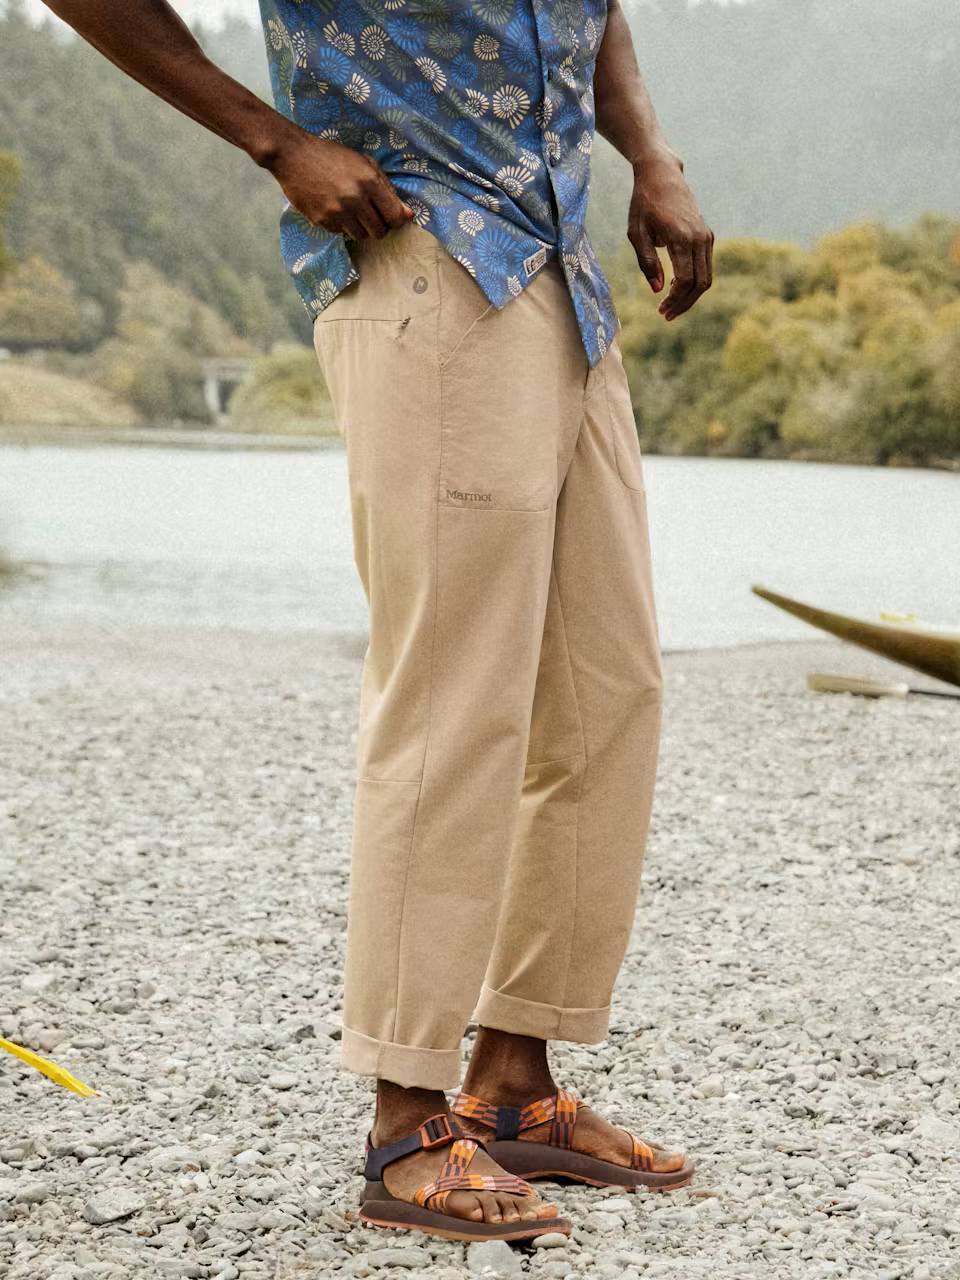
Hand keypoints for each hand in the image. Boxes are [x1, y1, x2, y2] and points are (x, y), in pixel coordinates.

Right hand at [266, 131, 414, 240]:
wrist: (294, 155)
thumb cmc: (333, 156)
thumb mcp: (365, 164)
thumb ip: (388, 190)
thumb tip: (409, 215)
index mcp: (369, 182)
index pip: (395, 217)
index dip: (396, 220)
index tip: (390, 215)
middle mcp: (355, 200)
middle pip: (380, 232)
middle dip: (378, 225)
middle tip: (370, 213)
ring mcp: (338, 213)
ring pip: (362, 236)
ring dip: (361, 227)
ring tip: (351, 210)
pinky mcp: (323, 221)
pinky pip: (343, 234)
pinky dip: (343, 226)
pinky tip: (335, 208)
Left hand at [628, 150, 713, 320]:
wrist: (662, 175)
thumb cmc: (643, 203)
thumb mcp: (636, 233)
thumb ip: (647, 262)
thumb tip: (657, 289)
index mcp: (681, 237)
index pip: (685, 280)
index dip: (674, 299)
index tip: (660, 310)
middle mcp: (699, 237)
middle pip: (700, 283)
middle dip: (684, 303)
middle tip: (666, 315)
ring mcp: (706, 236)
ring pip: (706, 277)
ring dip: (690, 296)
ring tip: (670, 306)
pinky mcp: (707, 235)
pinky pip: (705, 266)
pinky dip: (694, 282)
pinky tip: (676, 288)